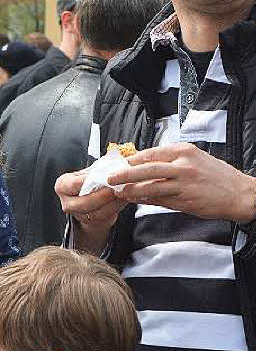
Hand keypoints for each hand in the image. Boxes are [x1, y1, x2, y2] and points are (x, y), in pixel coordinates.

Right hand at [54, 168, 126, 249]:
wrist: (89, 196)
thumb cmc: (88, 180)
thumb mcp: (88, 172)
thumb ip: (96, 171)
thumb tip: (113, 167)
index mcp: (62, 186)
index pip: (74, 184)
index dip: (90, 181)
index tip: (105, 177)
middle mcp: (66, 202)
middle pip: (84, 203)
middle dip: (102, 197)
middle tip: (115, 189)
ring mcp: (77, 214)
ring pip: (95, 213)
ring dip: (112, 204)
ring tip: (123, 194)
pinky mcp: (89, 222)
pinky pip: (103, 217)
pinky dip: (115, 209)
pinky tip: (123, 200)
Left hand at [108, 143, 255, 222]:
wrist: (241, 194)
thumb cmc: (217, 176)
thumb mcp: (195, 159)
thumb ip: (171, 161)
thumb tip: (144, 164)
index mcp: (184, 151)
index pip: (151, 153)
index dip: (132, 159)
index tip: (119, 163)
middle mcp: (183, 165)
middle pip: (147, 168)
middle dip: (125, 173)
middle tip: (110, 177)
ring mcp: (185, 183)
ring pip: (151, 186)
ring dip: (132, 190)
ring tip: (119, 191)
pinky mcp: (186, 200)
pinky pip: (161, 200)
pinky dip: (146, 200)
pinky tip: (136, 200)